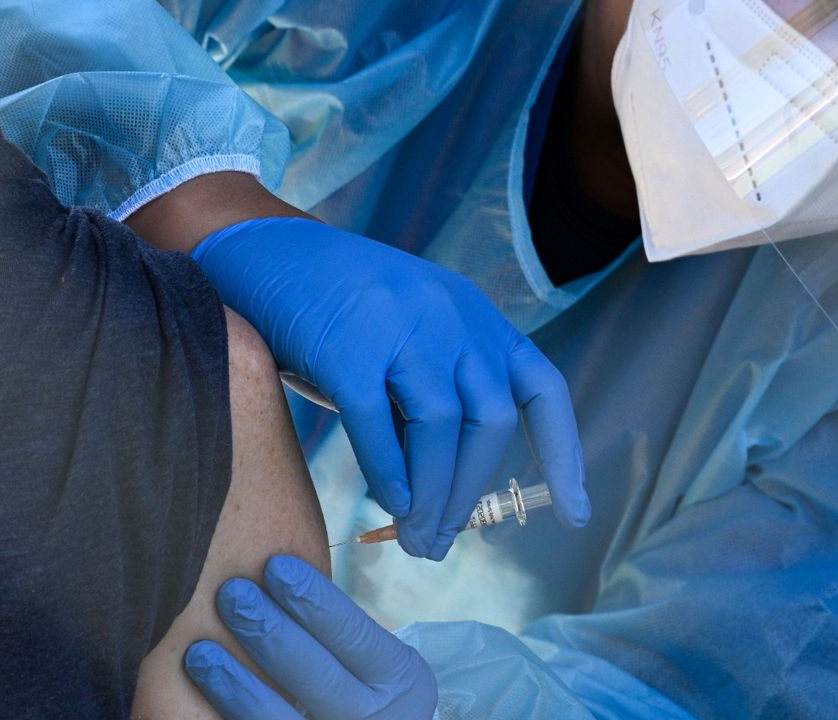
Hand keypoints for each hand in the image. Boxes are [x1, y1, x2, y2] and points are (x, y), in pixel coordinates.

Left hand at [185, 556, 436, 719]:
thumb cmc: (366, 685)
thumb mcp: (377, 661)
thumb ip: (340, 633)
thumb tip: (275, 571)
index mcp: (400, 680)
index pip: (354, 635)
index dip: (313, 599)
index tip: (275, 564)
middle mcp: (372, 719)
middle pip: (316, 678)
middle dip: (270, 632)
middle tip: (231, 593)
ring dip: (235, 685)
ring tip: (200, 652)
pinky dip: (225, 714)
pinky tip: (197, 694)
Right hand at [192, 216, 589, 558]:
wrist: (262, 253)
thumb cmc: (337, 311)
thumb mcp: (408, 341)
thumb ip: (436, 399)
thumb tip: (448, 495)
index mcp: (475, 318)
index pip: (541, 389)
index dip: (564, 453)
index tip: (575, 511)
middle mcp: (451, 317)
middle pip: (490, 420)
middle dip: (473, 491)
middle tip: (445, 540)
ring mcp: (401, 326)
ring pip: (442, 428)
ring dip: (434, 495)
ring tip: (418, 538)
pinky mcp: (348, 345)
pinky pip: (379, 425)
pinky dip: (388, 474)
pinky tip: (389, 504)